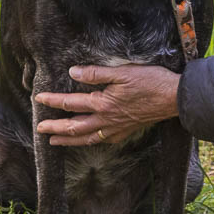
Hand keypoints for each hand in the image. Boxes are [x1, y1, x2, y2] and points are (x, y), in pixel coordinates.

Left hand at [34, 65, 180, 145]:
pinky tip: (87, 140)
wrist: (174, 98)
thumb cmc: (151, 82)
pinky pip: (102, 140)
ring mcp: (116, 128)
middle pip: (74, 127)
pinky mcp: (126, 130)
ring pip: (86, 138)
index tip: (39, 99)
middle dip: (55, 128)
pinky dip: (89, 141)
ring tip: (55, 142)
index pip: (71, 103)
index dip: (53, 100)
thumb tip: (73, 73)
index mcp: (103, 104)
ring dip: (68, 140)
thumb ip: (96, 74)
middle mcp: (107, 120)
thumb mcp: (123, 72)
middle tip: (40, 129)